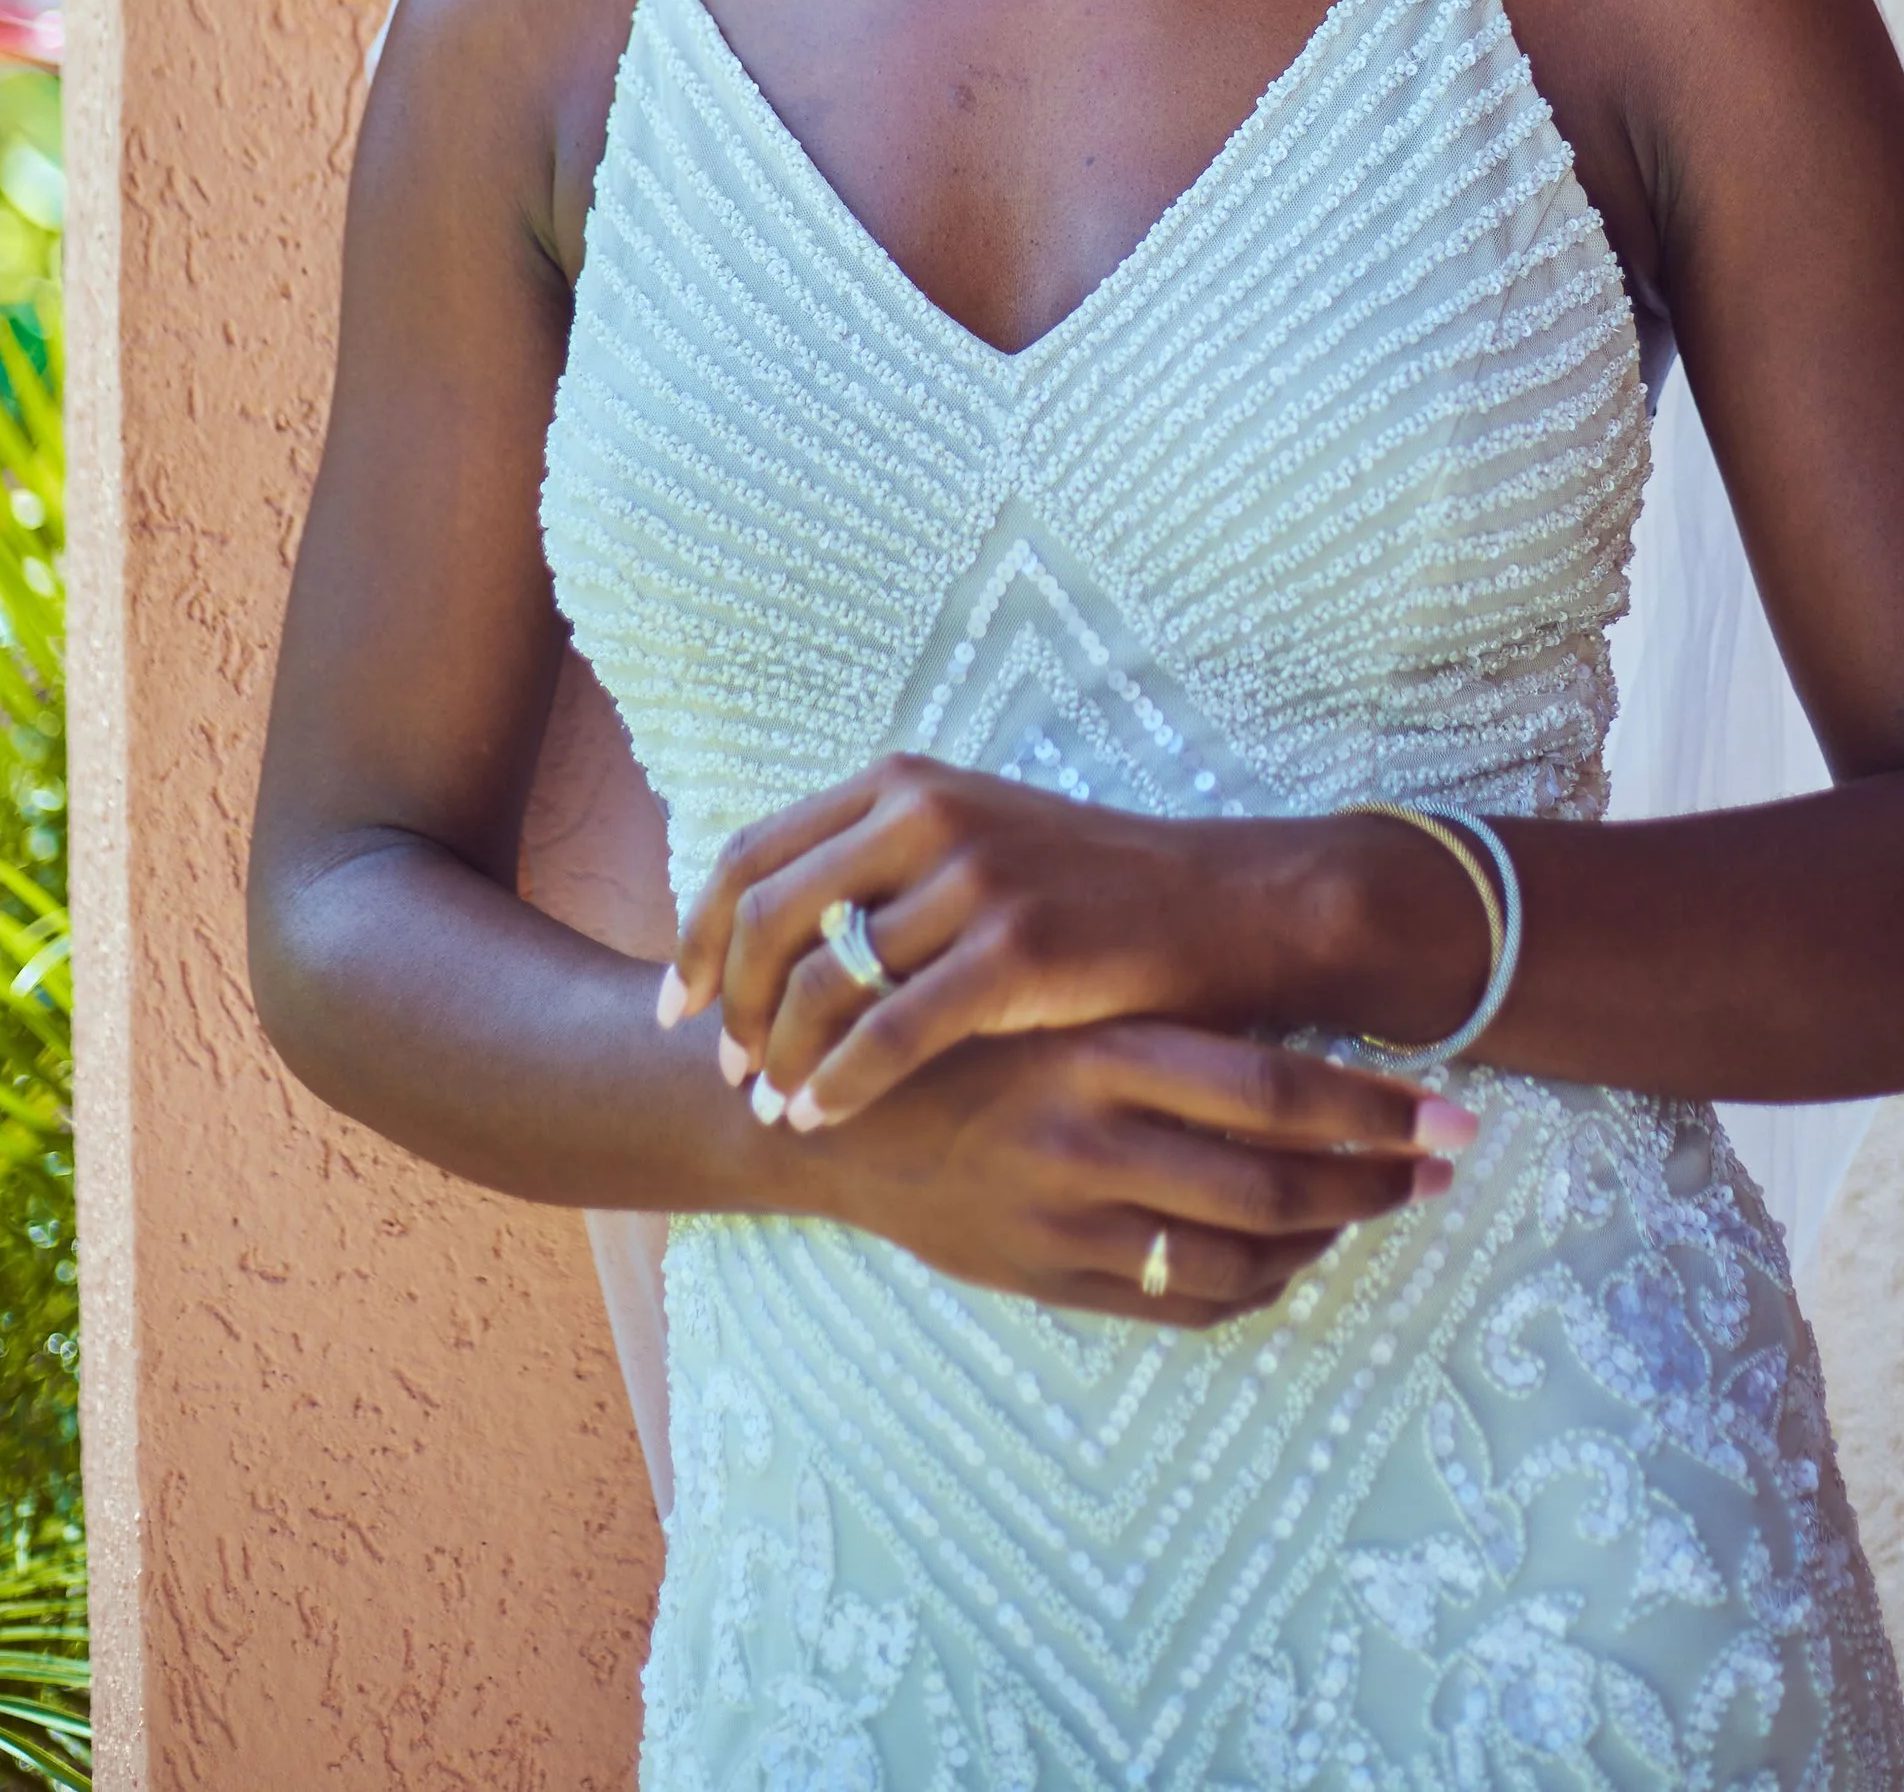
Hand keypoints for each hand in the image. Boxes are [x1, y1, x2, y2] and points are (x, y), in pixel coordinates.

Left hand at [658, 752, 1487, 1129]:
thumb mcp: (979, 840)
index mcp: (906, 784)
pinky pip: (888, 1031)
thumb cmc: (1096, 889)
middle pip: (768, 915)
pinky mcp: (1013, 952)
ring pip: (822, 981)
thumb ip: (886, 865)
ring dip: (778, 1055)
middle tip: (721, 1065)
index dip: (700, 932)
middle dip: (727, 1001)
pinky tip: (818, 1119)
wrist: (1224, 907)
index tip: (679, 1001)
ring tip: (768, 1105)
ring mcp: (970, 879)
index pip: (755, 852)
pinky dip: (837, 1082)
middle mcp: (925, 815)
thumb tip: (785, 930)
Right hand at [777, 1017, 1469, 1326]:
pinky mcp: (1050, 1282)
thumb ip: (1163, 1017)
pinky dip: (1257, 1283)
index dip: (1375, 1111)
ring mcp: (1068, 1223)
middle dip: (1378, 1182)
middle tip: (1442, 1171)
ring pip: (1240, 1253)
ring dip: (1327, 1234)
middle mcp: (1090, 1139)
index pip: (1274, 1091)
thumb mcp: (1057, 993)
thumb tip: (1307, 1032)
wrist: (829, 1115)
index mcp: (1100, 1048)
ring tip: (1373, 1204)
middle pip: (1275, 1184)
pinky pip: (1183, 1303)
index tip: (1449, 1114)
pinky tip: (1289, 1253)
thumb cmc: (966, 1032)